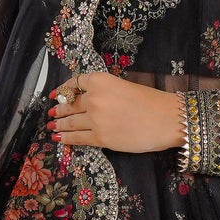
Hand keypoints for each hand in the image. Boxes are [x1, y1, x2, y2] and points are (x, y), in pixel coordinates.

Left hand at [47, 72, 182, 154]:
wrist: (167, 120)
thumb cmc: (151, 101)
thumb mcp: (123, 86)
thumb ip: (103, 91)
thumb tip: (86, 100)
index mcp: (101, 80)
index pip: (74, 84)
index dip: (62, 90)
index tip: (55, 95)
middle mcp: (94, 97)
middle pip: (70, 104)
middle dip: (59, 110)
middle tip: (51, 114)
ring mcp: (95, 119)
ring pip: (71, 122)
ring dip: (59, 124)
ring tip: (52, 126)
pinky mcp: (100, 138)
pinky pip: (77, 138)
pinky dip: (66, 138)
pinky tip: (59, 138)